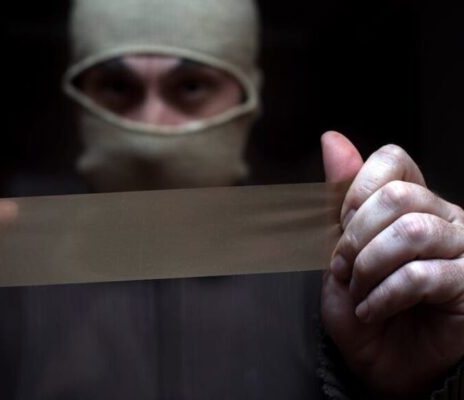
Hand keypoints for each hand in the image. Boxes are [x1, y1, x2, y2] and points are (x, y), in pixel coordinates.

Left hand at [320, 132, 463, 398]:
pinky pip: (422, 275)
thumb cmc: (363, 306)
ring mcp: (460, 250)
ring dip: (369, 267)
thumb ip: (339, 198)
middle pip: (397, 197)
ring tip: (359, 291)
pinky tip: (373, 309)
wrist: (382, 363)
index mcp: (410, 204)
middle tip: (345, 269)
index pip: (393, 161)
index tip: (342, 225)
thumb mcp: (340, 250)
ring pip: (411, 232)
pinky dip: (384, 295)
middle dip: (355, 237)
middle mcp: (442, 218)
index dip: (356, 190)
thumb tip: (332, 139)